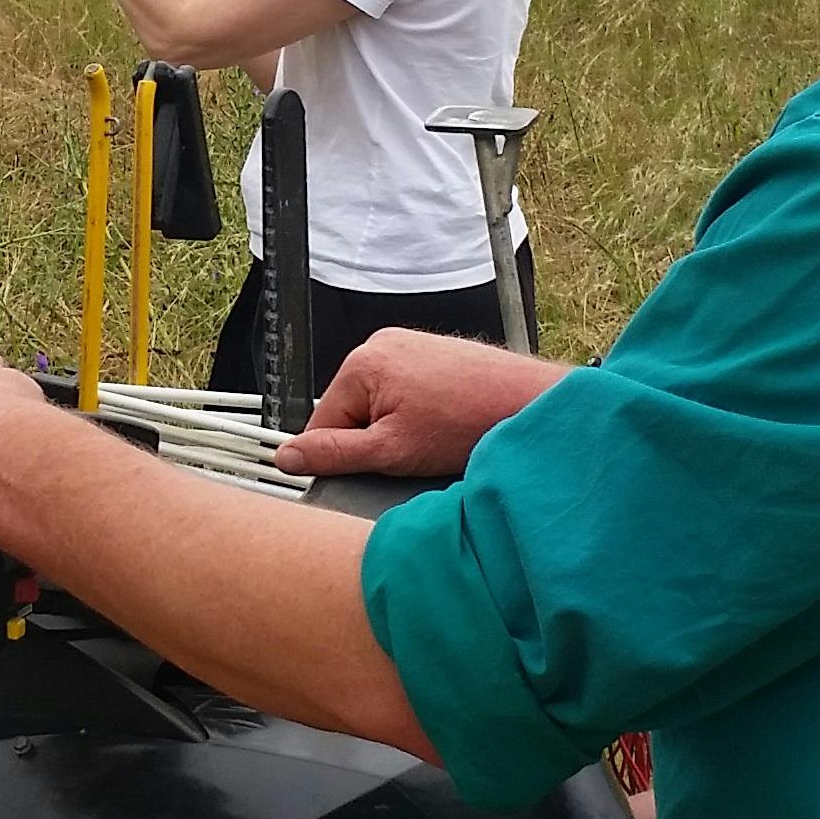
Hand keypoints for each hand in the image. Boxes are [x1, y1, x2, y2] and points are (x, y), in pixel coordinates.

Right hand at [280, 330, 569, 480]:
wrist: (530, 405)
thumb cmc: (471, 422)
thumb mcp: (391, 451)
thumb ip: (334, 455)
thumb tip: (289, 458)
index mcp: (362, 363)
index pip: (321, 423)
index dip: (340, 458)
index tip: (366, 473)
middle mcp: (381, 345)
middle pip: (351, 412)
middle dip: (374, 441)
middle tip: (411, 456)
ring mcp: (409, 346)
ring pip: (379, 406)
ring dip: (398, 431)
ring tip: (434, 441)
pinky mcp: (432, 355)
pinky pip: (405, 394)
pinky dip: (418, 416)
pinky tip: (444, 428)